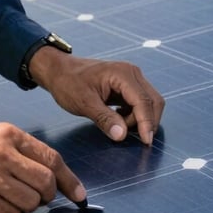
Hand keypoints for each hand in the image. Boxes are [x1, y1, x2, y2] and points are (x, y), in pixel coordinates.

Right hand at [0, 122, 85, 212]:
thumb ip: (19, 150)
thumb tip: (51, 175)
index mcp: (8, 134)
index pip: (51, 158)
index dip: (69, 179)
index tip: (79, 194)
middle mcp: (1, 153)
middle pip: (45, 183)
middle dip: (47, 196)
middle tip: (38, 199)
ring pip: (31, 203)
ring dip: (27, 207)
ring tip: (10, 199)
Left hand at [28, 49, 164, 145]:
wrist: (59, 71)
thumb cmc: (68, 82)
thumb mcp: (84, 103)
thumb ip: (104, 119)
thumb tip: (122, 135)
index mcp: (123, 74)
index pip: (143, 101)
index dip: (147, 123)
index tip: (146, 142)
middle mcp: (132, 73)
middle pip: (153, 102)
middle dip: (146, 122)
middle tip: (128, 136)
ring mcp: (131, 79)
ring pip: (148, 104)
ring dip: (140, 120)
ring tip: (117, 125)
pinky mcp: (128, 86)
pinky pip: (140, 104)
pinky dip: (134, 116)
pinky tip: (118, 120)